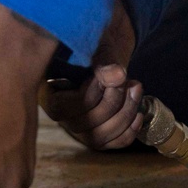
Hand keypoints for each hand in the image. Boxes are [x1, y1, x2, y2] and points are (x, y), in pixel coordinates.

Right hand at [43, 0, 143, 150]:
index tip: (111, 74)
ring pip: (100, 137)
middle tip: (130, 80)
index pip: (65, 107)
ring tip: (136, 89)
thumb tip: (116, 76)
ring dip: (124, 114)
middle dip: (114, 102)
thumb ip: (105, 59)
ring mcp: (78, 128)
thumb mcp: (98, 44)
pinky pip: (112, 143)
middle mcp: (59, 115)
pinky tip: (139, 113)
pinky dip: (129, 131)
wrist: (106, 46)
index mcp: (49, 91)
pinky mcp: (96, 134)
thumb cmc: (97, 43)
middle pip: (85, 124)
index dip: (92, 94)